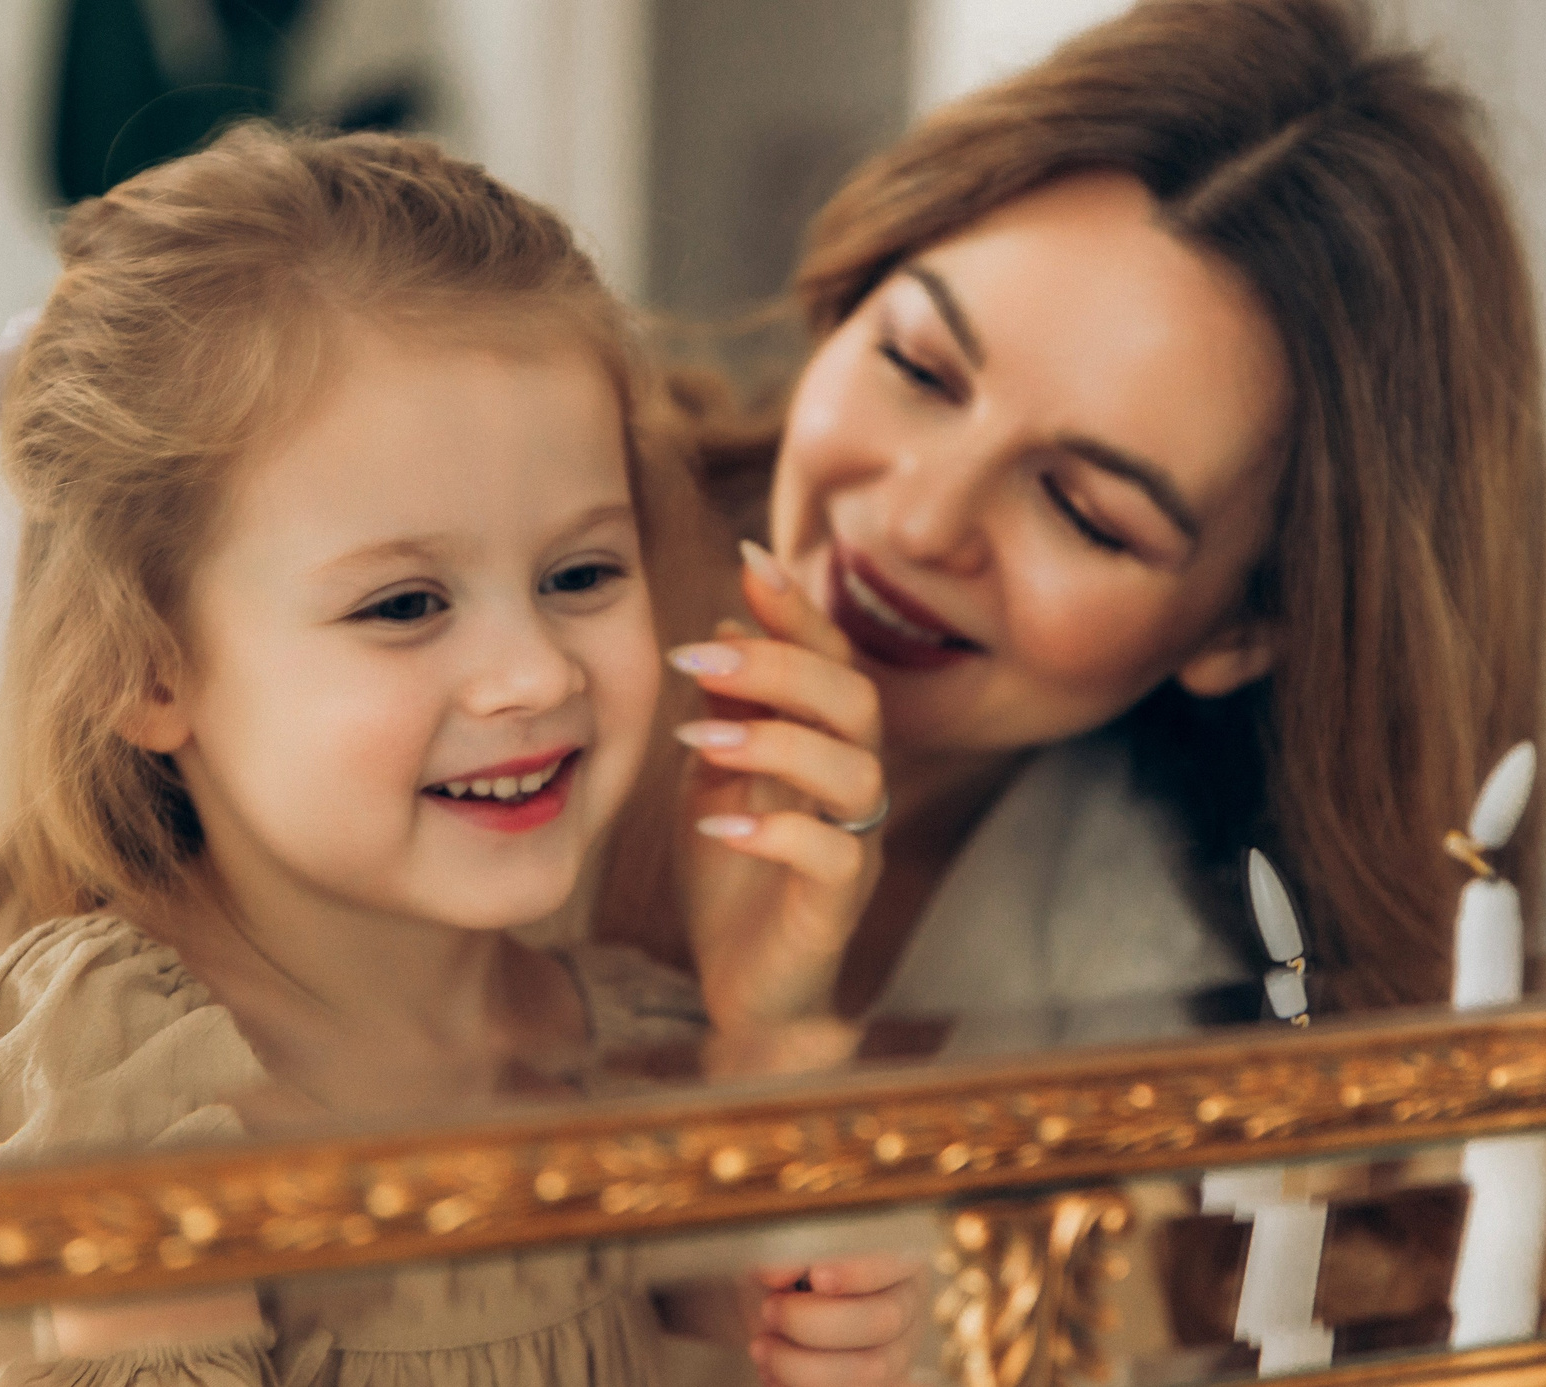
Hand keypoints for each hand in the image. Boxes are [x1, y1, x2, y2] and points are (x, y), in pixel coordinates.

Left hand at [671, 541, 883, 1034]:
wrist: (747, 988)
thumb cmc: (735, 875)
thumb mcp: (714, 776)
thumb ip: (726, 709)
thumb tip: (722, 625)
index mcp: (824, 744)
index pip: (829, 658)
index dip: (797, 607)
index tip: (750, 558)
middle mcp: (852, 786)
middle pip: (853, 699)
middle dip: (778, 666)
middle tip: (692, 657)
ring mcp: (853, 845)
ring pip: (853, 770)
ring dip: (776, 741)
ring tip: (698, 740)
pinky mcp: (837, 906)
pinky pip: (833, 857)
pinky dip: (778, 832)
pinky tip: (721, 824)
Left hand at [745, 1253, 926, 1386]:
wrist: (775, 1308)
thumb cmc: (788, 1269)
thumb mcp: (785, 1247)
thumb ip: (787, 1250)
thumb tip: (776, 1272)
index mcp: (898, 1256)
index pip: (893, 1263)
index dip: (857, 1273)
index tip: (816, 1278)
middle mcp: (908, 1305)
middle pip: (883, 1321)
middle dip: (815, 1322)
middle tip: (769, 1309)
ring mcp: (899, 1353)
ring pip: (872, 1370)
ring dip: (803, 1365)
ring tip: (762, 1348)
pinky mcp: (883, 1385)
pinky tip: (771, 1375)